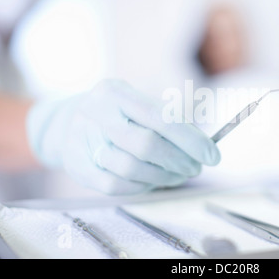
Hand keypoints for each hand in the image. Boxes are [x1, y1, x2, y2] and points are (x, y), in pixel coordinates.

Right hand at [27, 79, 219, 194]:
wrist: (66, 123)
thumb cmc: (117, 115)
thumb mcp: (137, 104)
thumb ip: (167, 121)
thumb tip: (203, 145)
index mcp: (116, 92)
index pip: (159, 116)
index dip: (190, 139)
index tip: (212, 155)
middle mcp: (96, 112)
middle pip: (145, 144)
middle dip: (178, 160)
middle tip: (196, 168)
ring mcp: (82, 139)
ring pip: (131, 168)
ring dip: (163, 176)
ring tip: (179, 175)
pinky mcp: (77, 166)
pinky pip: (115, 185)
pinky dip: (141, 186)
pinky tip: (154, 181)